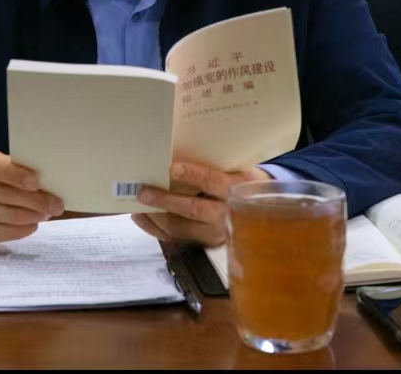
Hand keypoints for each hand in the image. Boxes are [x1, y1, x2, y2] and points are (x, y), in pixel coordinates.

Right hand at [0, 148, 64, 248]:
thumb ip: (16, 168)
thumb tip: (48, 180)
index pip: (0, 169)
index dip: (19, 176)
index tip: (37, 181)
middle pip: (10, 196)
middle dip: (38, 201)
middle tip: (57, 204)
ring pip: (13, 216)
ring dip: (36, 215)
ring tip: (48, 212)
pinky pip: (10, 233)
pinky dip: (27, 228)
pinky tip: (34, 221)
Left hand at [131, 160, 272, 246]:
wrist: (262, 211)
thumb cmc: (241, 182)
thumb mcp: (237, 170)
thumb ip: (215, 166)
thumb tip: (177, 155)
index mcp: (237, 190)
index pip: (213, 182)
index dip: (192, 174)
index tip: (171, 167)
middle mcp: (226, 215)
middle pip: (193, 210)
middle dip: (166, 201)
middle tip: (143, 192)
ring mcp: (215, 233)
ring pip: (181, 228)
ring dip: (155, 216)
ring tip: (137, 204)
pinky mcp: (205, 244)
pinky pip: (176, 239)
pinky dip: (155, 229)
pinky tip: (141, 217)